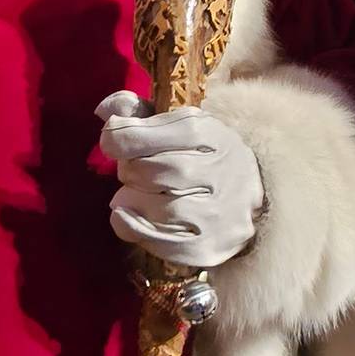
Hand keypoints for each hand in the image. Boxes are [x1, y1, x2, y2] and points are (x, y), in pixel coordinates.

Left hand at [95, 90, 263, 268]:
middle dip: (130, 171)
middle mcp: (219, 171)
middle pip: (151, 172)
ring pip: (158, 210)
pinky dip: (138, 232)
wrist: (248, 196)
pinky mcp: (210, 246)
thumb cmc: (200, 156)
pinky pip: (163, 244)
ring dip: (133, 203)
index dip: (119, 137)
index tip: (113, 142)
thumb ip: (138, 113)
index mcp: (208, 133)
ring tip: (134, 196)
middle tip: (131, 173)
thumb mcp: (177, 125)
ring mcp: (218, 213)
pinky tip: (133, 220)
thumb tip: (105, 109)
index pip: (150, 134)